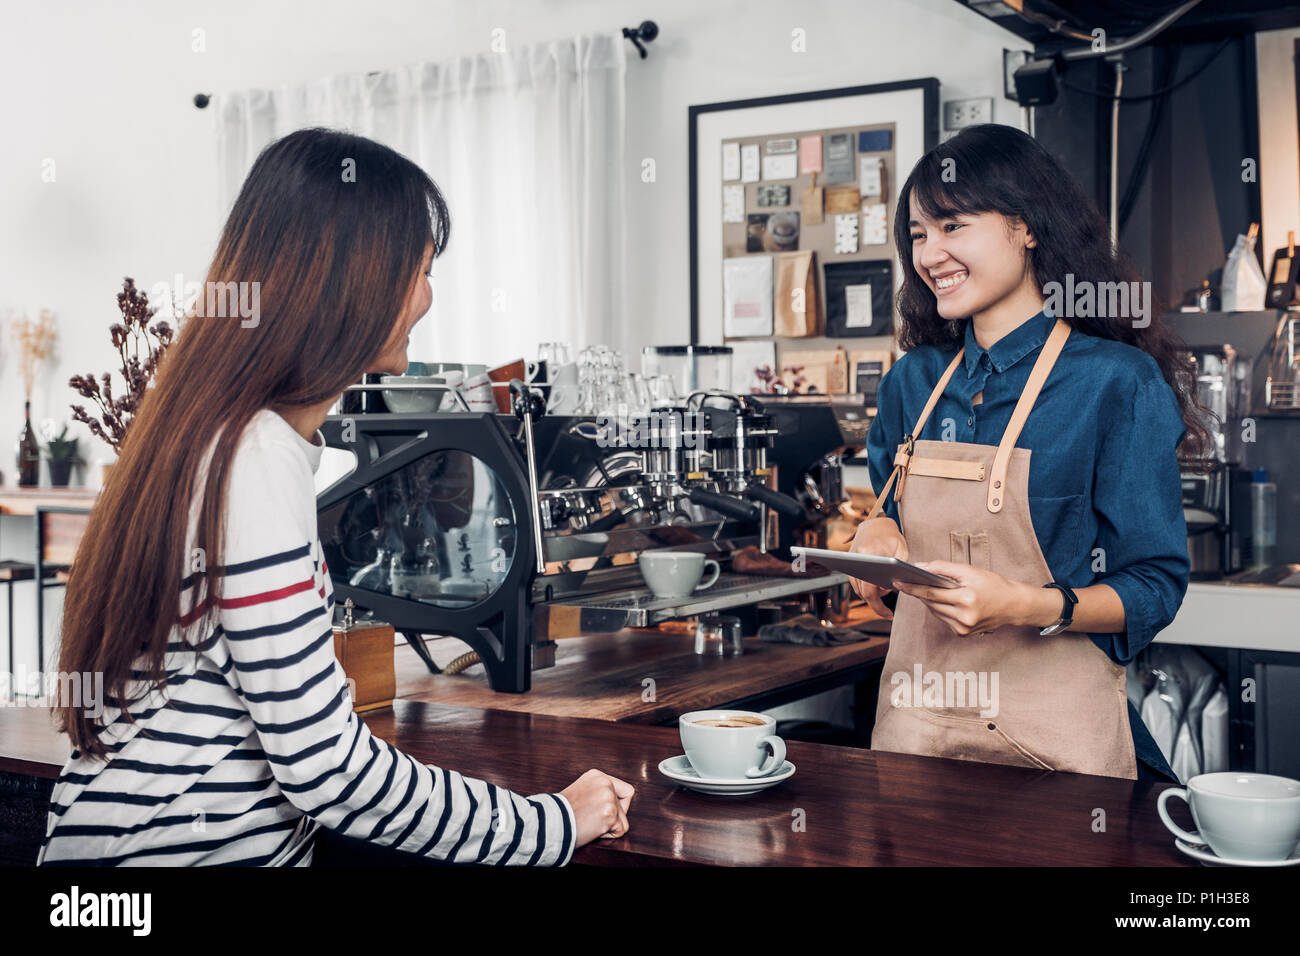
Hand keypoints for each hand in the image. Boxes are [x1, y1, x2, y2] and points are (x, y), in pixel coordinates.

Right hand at [559, 768, 634, 846]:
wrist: (550, 822)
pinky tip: (592, 830)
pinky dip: (608, 835)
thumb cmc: (562, 813)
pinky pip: (620, 830)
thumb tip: (619, 803)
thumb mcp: (581, 791)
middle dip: (611, 817)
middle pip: (625, 806)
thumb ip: (599, 793)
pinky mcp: (609, 813)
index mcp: (597, 776)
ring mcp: (608, 798)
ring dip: (609, 827)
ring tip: (590, 824)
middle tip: (591, 819)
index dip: (617, 805)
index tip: (601, 811)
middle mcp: (605, 783)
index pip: (625, 791)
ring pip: (623, 820)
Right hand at [847, 516, 907, 618]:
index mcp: (870, 554)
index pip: (870, 587)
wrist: (875, 522)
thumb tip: (890, 588)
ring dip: (869, 596)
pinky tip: (876, 592)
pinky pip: (855, 582)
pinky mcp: (849, 563)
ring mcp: (850, 560)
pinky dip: (865, 589)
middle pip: (862, 591)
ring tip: (883, 604)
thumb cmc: (891, 536)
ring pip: (857, 588)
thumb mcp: (903, 551)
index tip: (888, 613)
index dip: (878, 604)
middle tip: (887, 613)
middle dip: (874, 604)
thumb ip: (899, 569)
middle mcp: (857, 558)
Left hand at [892, 560, 1041, 636]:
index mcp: (967, 599)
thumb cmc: (993, 585)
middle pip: (931, 603)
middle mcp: (964, 617)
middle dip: (919, 593)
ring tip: (924, 588)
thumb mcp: (970, 571)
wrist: (1013, 605)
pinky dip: (940, 609)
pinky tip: (943, 600)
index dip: (912, 588)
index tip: (897, 582)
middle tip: (906, 581)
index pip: (931, 593)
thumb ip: (944, 568)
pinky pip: (943, 618)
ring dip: (929, 601)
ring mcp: (964, 628)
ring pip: (935, 612)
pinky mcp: (963, 634)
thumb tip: (920, 566)